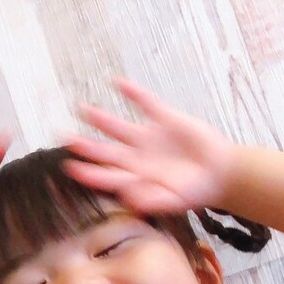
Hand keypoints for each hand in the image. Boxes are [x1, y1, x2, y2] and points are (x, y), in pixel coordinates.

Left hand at [63, 78, 236, 213]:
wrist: (220, 172)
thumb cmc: (195, 192)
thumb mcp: (174, 201)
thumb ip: (151, 200)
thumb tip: (128, 197)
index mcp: (136, 177)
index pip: (107, 175)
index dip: (89, 172)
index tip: (70, 167)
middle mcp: (136, 157)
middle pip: (105, 151)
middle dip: (85, 145)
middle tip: (63, 137)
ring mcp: (148, 137)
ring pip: (118, 127)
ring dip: (101, 118)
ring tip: (83, 109)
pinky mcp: (165, 119)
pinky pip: (146, 103)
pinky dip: (133, 93)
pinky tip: (118, 83)